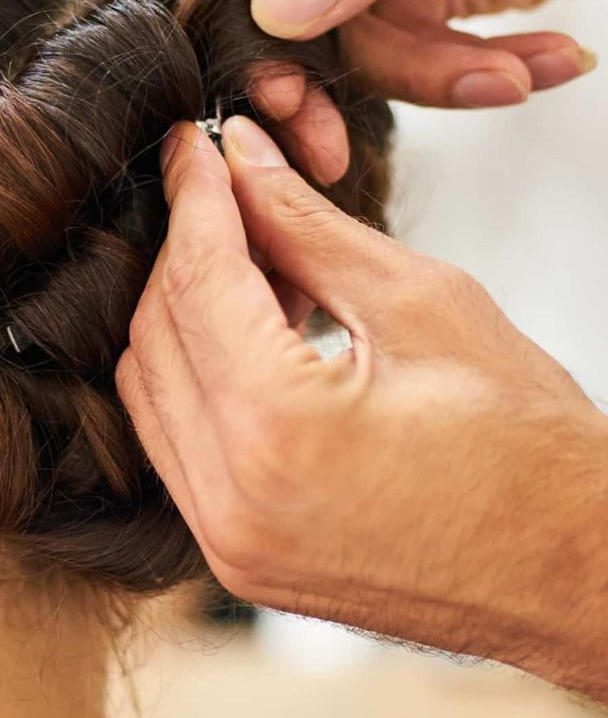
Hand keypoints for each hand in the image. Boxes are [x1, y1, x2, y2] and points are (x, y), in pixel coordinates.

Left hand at [117, 119, 607, 700]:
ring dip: (186, 312)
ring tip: (257, 266)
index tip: (196, 146)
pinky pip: (175, 442)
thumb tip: (242, 158)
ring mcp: (228, 541)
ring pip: (151, 388)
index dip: (196, 197)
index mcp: (280, 430)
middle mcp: (231, 499)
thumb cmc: (530, 444)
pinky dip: (197, 375)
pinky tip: (251, 335)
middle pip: (157, 332)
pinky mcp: (237, 557)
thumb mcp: (422, 303)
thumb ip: (308, 226)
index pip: (197, 279)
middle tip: (232, 196)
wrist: (575, 571)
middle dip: (187, 249)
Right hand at [214, 0, 607, 177]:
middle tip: (328, 145)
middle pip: (278, 6)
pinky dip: (473, 76)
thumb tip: (280, 7)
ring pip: (349, 50)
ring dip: (435, 76)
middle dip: (323, 79)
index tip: (276, 84)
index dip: (243, 10)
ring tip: (515, 74)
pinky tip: (540, 62)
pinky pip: (410, 63)